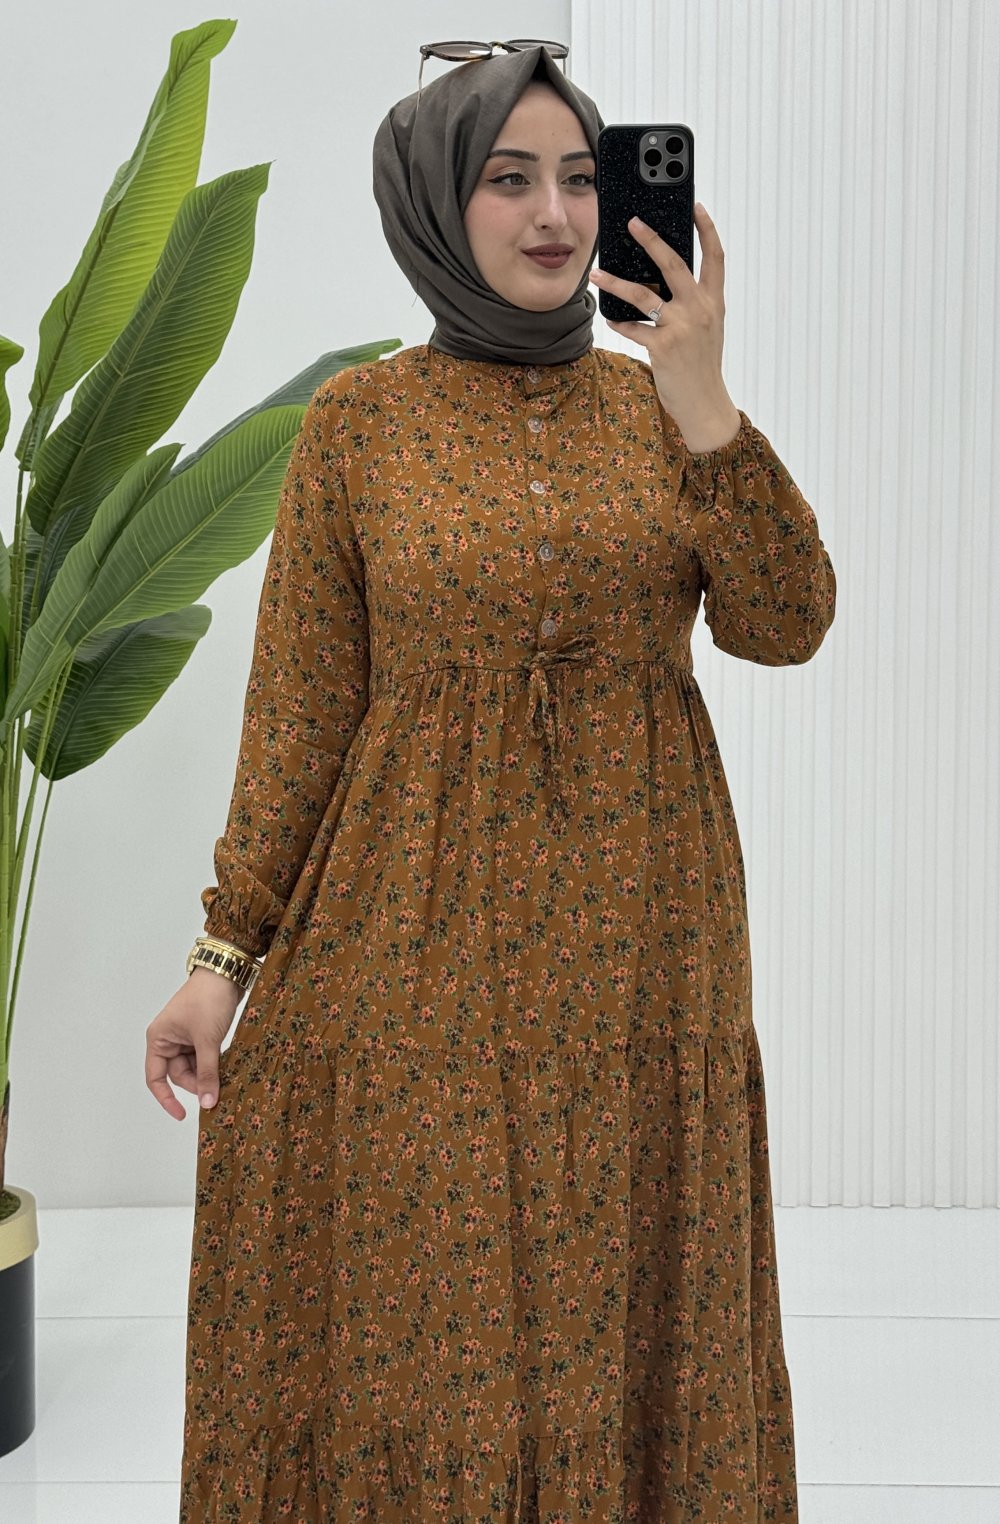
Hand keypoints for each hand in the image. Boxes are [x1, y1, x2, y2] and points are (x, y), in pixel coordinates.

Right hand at [145, 969, 241, 1119]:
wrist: (226, 974)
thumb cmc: (208, 999)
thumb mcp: (207, 1040)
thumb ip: (208, 1072)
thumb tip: (208, 1102)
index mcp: (159, 1039)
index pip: (156, 1078)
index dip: (167, 1099)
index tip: (182, 1114)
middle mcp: (168, 1039)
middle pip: (178, 1074)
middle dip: (196, 1084)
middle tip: (216, 1091)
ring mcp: (184, 1037)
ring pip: (193, 1067)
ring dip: (207, 1074)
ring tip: (224, 1077)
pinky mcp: (200, 1034)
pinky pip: (203, 1058)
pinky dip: (213, 1064)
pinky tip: (225, 1067)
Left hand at [589, 203, 733, 426]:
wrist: (704, 402)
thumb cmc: (701, 365)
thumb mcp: (706, 329)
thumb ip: (692, 304)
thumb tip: (662, 282)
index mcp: (713, 302)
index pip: (715, 258)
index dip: (707, 230)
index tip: (696, 207)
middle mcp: (699, 309)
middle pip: (674, 263)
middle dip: (652, 239)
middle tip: (633, 222)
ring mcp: (681, 327)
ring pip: (643, 294)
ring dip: (616, 282)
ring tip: (597, 274)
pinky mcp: (663, 347)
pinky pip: (633, 328)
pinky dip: (619, 323)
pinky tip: (610, 318)